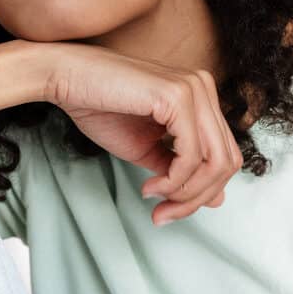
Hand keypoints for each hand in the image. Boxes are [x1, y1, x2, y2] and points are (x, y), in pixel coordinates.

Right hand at [42, 41, 243, 225]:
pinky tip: (150, 185)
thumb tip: (217, 199)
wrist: (66, 79)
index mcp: (200, 97)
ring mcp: (194, 89)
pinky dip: (175, 180)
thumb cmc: (99, 107)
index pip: (224, 154)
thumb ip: (181, 169)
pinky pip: (192, 154)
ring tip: (156, 201)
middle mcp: (204, 88)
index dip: (201, 192)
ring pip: (216, 161)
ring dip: (187, 194)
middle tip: (163, 214)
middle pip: (227, 161)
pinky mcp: (178, 95)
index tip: (166, 210)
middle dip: (196, 198)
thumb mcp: (147, 149)